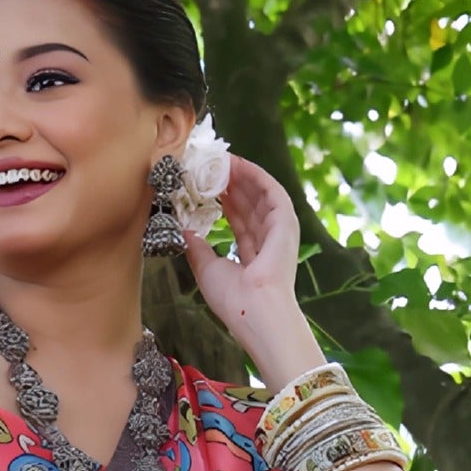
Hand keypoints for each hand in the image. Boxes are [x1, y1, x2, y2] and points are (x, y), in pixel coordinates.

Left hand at [184, 155, 320, 383]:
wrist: (255, 310)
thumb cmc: (234, 298)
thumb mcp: (206, 269)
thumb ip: (197, 248)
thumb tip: (184, 230)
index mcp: (252, 256)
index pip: (238, 220)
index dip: (222, 201)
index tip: (204, 187)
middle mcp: (268, 241)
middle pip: (248, 204)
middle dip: (229, 184)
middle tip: (209, 166)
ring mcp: (279, 231)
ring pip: (258, 195)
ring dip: (240, 176)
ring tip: (220, 160)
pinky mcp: (286, 221)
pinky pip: (271, 191)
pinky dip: (255, 176)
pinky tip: (238, 164)